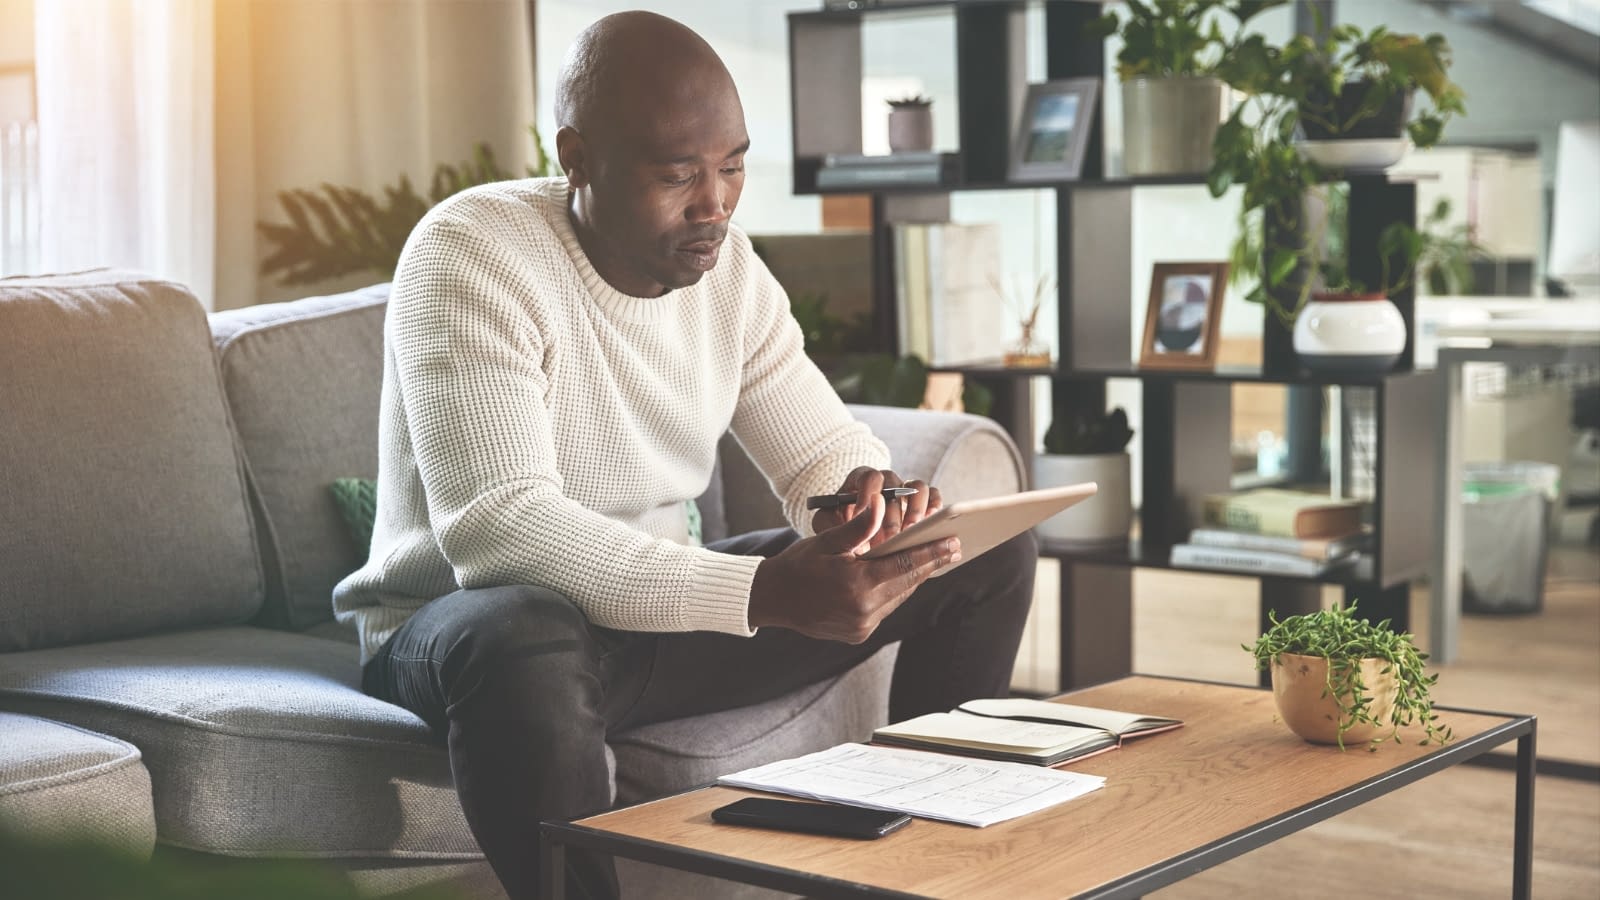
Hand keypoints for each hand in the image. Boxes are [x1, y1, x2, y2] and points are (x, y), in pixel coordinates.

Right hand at [750, 497, 960, 643]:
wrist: (771, 600)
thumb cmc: (797, 565)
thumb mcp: (827, 541)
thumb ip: (858, 526)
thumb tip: (881, 505)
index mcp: (856, 586)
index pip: (905, 565)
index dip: (933, 553)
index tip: (954, 543)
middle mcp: (863, 611)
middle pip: (907, 582)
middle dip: (931, 564)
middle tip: (954, 548)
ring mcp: (861, 626)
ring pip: (899, 597)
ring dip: (914, 578)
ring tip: (934, 559)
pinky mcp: (858, 634)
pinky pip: (886, 608)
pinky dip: (895, 591)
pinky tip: (904, 576)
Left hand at [810, 466, 940, 548]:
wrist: (852, 553)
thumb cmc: (838, 539)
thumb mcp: (829, 531)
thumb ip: (835, 525)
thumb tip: (854, 518)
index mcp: (859, 483)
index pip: (867, 477)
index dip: (867, 494)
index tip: (863, 516)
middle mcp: (884, 483)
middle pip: (894, 484)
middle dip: (891, 514)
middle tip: (888, 538)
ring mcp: (905, 492)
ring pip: (918, 487)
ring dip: (915, 510)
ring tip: (910, 535)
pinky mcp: (923, 504)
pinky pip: (934, 497)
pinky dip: (934, 509)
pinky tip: (931, 528)